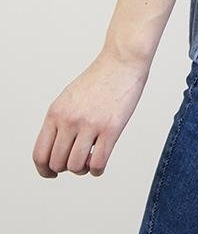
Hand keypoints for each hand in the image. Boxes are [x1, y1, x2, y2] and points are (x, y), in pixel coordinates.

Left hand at [32, 48, 149, 177]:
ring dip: (82, 169)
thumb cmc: (99, 78)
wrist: (122, 61)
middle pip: (57, 163)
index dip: (44, 170)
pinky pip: (97, 164)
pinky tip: (100, 162)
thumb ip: (60, 122)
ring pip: (75, 167)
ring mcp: (90, 124)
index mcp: (56, 112)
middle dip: (66, 168)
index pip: (40, 154)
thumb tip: (57, 152)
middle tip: (77, 160)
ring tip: (89, 159)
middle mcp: (69, 119)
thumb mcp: (69, 98)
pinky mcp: (111, 128)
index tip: (52, 173)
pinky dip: (97, 170)